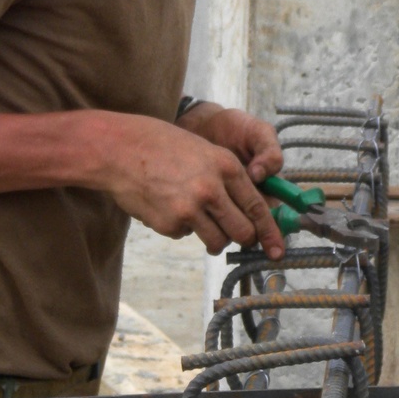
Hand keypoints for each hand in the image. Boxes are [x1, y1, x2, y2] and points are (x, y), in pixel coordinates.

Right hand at [102, 113, 285, 260]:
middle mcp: (212, 188)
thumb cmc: (163, 147)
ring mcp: (190, 208)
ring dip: (212, 237)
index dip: (270, 232)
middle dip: (242, 239)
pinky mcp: (170, 223)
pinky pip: (186, 235)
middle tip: (234, 235)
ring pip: (217, 241)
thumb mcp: (204, 152)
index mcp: (226, 166)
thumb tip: (247, 213)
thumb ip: (226, 180)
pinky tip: (166, 204)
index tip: (278, 250)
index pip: (257, 207)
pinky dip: (180, 227)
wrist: (121, 149)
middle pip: (242, 232)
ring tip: (195, 216)